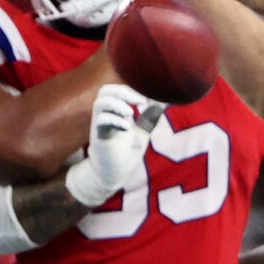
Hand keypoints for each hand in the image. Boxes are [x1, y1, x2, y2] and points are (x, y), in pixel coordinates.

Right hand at [65, 83, 164, 202]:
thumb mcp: (143, 131)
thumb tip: (164, 100)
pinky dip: (115, 120)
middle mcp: (106, 114)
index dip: (134, 89)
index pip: (120, 89)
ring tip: (131, 112)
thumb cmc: (126, 152)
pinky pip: (101, 121)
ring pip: (100, 102)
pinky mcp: (99, 137)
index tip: (151, 99)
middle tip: (140, 101)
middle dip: (123, 91)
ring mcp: (100, 125)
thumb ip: (151, 115)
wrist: (114, 173)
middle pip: (105, 91)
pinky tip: (128, 128)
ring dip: (117, 104)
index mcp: (116, 110)